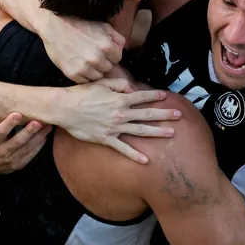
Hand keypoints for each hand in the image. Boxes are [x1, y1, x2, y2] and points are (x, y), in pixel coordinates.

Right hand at [0, 113, 51, 174]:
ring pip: (27, 148)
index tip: (17, 114)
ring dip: (38, 137)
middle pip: (17, 142)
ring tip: (48, 125)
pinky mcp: (18, 165)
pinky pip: (31, 155)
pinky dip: (39, 145)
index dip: (8, 125)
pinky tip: (46, 135)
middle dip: (28, 132)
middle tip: (38, 122)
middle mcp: (1, 152)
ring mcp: (11, 160)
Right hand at [40, 13, 124, 83]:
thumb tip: (121, 50)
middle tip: (92, 54)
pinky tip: (78, 64)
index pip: (117, 58)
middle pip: (108, 68)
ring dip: (94, 70)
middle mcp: (96, 58)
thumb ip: (116, 38)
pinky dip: (83, 75)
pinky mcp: (73, 74)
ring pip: (98, 76)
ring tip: (85, 60)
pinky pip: (85, 81)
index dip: (110, 54)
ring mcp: (84, 67)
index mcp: (106, 46)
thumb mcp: (103, 26)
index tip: (102, 50)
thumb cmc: (80, 24)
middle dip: (103, 62)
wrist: (54, 25)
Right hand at [58, 79, 180, 164]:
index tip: (166, 96)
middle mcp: (120, 113)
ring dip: (157, 132)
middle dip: (164, 114)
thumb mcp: (100, 83)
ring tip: (172, 133)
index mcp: (119, 99)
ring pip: (140, 130)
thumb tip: (132, 88)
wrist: (65, 108)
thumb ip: (118, 84)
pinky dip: (134, 155)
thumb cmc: (81, 94)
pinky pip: (123, 148)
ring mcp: (114, 127)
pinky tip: (146, 160)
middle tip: (179, 115)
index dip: (155, 96)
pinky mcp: (106, 139)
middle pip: (147, 114)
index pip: (142, 97)